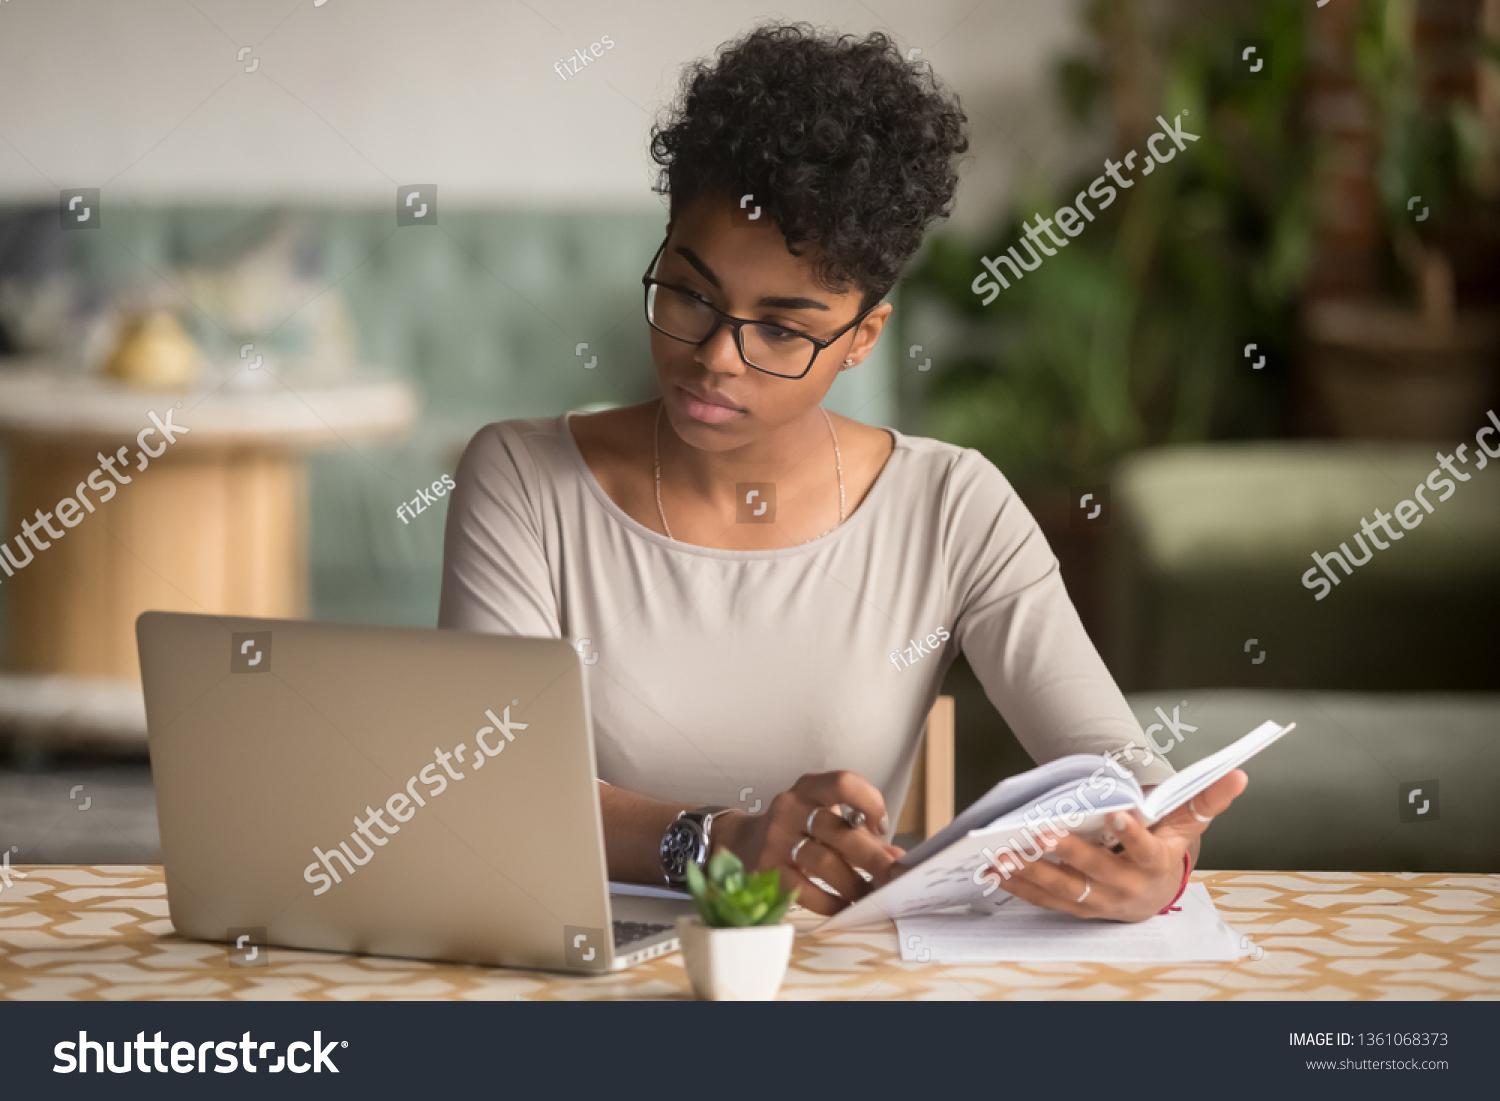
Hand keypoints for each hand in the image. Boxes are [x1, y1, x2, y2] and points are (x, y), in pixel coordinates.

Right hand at [713, 771, 904, 915]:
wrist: (743, 842)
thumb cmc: (797, 829)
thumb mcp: (825, 819)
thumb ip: (861, 834)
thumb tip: (897, 858)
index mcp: (809, 788)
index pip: (843, 782)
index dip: (869, 802)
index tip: (881, 827)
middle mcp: (790, 807)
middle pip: (838, 830)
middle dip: (872, 857)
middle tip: (893, 877)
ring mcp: (776, 838)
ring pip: (823, 862)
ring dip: (853, 884)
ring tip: (870, 897)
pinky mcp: (768, 869)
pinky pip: (804, 890)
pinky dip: (830, 902)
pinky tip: (844, 907)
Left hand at [982, 769, 1247, 922]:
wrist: (1154, 892)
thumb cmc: (1166, 848)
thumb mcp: (1186, 824)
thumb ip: (1206, 799)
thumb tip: (1238, 773)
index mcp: (1156, 865)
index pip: (1146, 850)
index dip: (1133, 834)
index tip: (1118, 814)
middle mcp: (1127, 889)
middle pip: (1096, 872)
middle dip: (1068, 853)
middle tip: (1041, 832)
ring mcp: (1099, 902)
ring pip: (1064, 889)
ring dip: (1033, 872)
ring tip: (1006, 852)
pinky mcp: (1075, 907)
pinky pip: (1044, 899)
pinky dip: (1019, 886)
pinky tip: (996, 869)